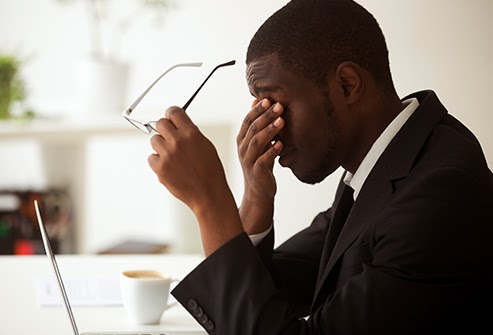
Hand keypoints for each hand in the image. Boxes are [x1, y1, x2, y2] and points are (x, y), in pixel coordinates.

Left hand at [148, 106, 242, 255]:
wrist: (208, 194)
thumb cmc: (210, 172)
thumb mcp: (206, 146)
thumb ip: (191, 133)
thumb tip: (179, 125)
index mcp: (191, 134)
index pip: (174, 112)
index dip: (172, 114)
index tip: (171, 117)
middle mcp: (177, 142)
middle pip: (160, 123)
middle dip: (165, 129)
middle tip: (170, 137)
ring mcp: (167, 155)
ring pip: (154, 140)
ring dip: (161, 146)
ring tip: (173, 156)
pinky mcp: (160, 168)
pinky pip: (151, 157)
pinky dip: (158, 161)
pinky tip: (170, 167)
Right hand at [236, 99, 283, 233]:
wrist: (258, 191)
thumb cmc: (260, 163)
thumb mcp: (258, 142)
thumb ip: (257, 124)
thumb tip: (257, 101)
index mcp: (242, 139)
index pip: (248, 120)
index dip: (257, 109)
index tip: (269, 99)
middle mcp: (243, 148)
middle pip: (252, 128)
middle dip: (266, 116)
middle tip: (279, 106)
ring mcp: (248, 160)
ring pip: (257, 142)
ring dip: (269, 131)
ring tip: (281, 121)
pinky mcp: (256, 172)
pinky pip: (263, 160)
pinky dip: (272, 151)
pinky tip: (281, 144)